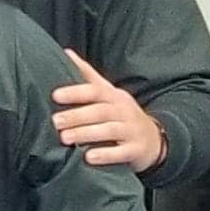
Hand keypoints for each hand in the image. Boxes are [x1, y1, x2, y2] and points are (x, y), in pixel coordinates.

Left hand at [51, 50, 163, 170]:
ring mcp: (132, 130)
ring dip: (86, 134)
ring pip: (109, 130)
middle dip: (77, 116)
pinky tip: (88, 158)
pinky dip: (106, 155)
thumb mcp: (107, 94)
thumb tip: (65, 52)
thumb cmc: (120, 115)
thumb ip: (87, 76)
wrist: (154, 139)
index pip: (95, 91)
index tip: (55, 95)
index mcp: (113, 97)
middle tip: (55, 121)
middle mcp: (124, 111)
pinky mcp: (136, 150)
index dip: (76, 92)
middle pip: (100, 111)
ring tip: (65, 138)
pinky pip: (122, 152)